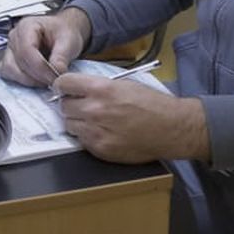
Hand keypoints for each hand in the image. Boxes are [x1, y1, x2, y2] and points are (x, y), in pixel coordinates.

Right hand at [0, 8, 91, 86]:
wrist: (63, 32)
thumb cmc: (63, 32)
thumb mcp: (68, 41)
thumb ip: (61, 57)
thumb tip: (56, 74)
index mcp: (26, 26)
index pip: (27, 50)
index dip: (40, 68)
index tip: (55, 77)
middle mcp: (14, 37)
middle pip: (18, 62)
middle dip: (37, 76)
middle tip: (55, 81)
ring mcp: (10, 50)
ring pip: (10, 70)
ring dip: (29, 80)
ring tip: (47, 81)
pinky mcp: (10, 61)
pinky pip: (10, 75)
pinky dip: (23, 81)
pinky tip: (39, 81)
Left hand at [56, 75, 209, 163]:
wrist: (170, 128)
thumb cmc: (151, 104)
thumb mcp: (123, 84)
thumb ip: (98, 86)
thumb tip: (79, 88)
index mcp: (100, 89)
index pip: (63, 84)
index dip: (62, 85)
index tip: (64, 88)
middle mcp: (94, 110)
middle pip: (63, 106)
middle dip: (70, 104)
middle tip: (81, 105)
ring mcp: (95, 131)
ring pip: (69, 124)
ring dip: (77, 121)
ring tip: (93, 120)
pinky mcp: (100, 149)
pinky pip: (81, 141)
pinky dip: (87, 136)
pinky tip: (102, 132)